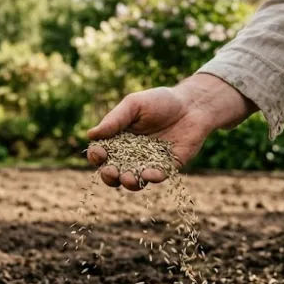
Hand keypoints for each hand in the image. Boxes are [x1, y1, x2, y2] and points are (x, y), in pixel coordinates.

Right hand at [87, 73, 257, 189]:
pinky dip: (151, 178)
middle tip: (111, 172)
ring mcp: (148, 163)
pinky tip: (148, 174)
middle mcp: (130, 155)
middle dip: (109, 175)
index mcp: (118, 139)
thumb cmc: (161, 101)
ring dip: (128, 182)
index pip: (101, 153)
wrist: (193, 105)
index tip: (99, 153)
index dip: (96, 156)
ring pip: (133, 180)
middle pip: (113, 172)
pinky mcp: (167, 167)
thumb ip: (114, 120)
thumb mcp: (134, 105)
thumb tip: (90, 135)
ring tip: (128, 177)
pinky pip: (157, 177)